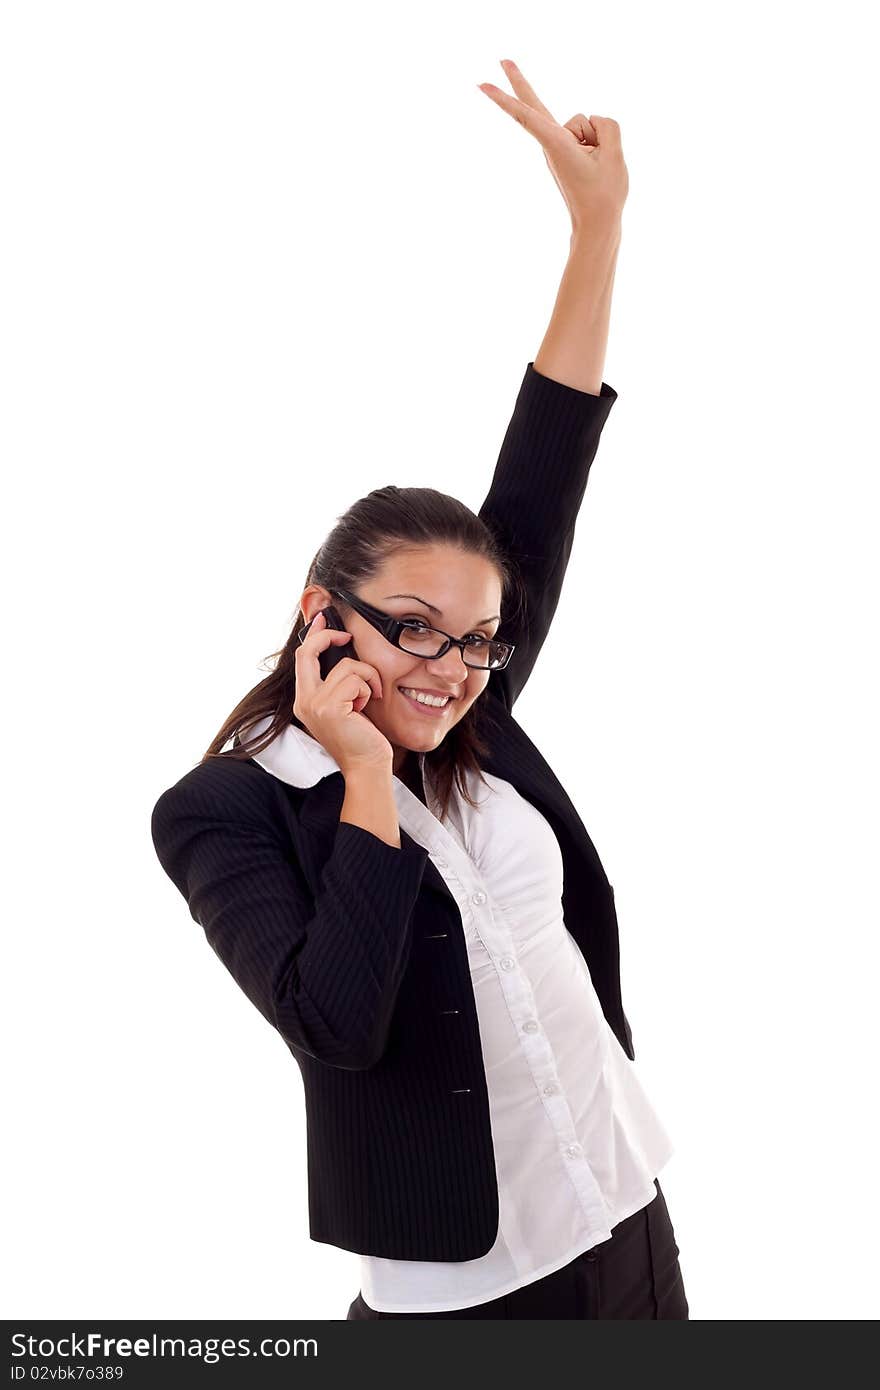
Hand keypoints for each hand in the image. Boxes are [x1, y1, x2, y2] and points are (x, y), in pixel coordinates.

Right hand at [293, 611, 393, 775]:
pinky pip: (355, 679)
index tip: (323, 619)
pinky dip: (368, 688)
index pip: (303, 657)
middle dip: (328, 636)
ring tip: (368, 698)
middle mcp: (304, 701)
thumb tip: (343, 649)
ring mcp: (314, 704)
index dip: (313, 635)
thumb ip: (338, 681)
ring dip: (366, 677)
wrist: (367, 765)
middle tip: (347, 635)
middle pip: (309, 652)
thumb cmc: (362, 735)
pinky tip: (368, 706)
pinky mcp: (329, 708)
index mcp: (305, 699)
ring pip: (345, 666)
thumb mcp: (345, 703)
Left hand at [477, 59, 627, 234]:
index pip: (527, 117)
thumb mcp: (614, 155)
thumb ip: (607, 127)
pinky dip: (599, 142)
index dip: (505, 99)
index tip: (482, 85)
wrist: (598, 224)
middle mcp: (552, 143)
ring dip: (599, 139)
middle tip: (502, 59)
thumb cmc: (604, 194)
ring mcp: (558, 146)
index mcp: (556, 145)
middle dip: (519, 82)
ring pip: (585, 121)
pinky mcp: (566, 149)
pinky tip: (597, 160)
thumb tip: (592, 122)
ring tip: (597, 165)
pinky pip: (589, 130)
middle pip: (534, 106)